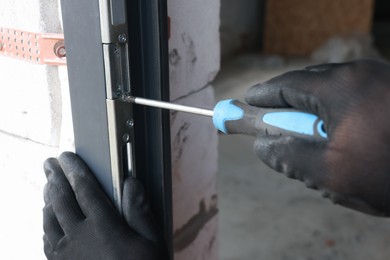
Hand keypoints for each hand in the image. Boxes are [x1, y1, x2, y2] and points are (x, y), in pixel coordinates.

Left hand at [43, 152, 165, 258]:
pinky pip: (46, 242)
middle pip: (60, 200)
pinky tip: (48, 221)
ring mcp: (65, 256)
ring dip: (47, 199)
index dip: (74, 169)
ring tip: (48, 186)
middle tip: (49, 164)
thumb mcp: (151, 243)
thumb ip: (140, 211)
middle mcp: (78, 239)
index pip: (84, 190)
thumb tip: (131, 182)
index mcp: (102, 228)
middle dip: (54, 178)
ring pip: (48, 220)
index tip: (66, 156)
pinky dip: (45, 224)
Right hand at [246, 59, 389, 215]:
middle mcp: (362, 75)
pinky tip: (349, 147)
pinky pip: (356, 102)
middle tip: (279, 132)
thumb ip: (287, 157)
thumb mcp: (329, 172)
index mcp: (341, 86)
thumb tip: (261, 146)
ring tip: (320, 150)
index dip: (263, 95)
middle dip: (290, 110)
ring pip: (334, 97)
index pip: (288, 85)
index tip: (248, 102)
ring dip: (318, 119)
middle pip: (310, 87)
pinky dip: (342, 120)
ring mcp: (382, 82)